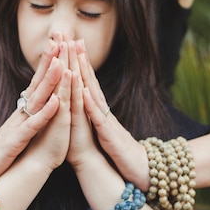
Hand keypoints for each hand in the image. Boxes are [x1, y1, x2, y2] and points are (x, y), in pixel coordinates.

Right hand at [0, 40, 64, 185]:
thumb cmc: (4, 148)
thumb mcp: (20, 125)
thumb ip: (28, 110)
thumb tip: (37, 94)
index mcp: (24, 109)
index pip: (38, 80)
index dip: (49, 62)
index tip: (60, 42)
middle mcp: (21, 111)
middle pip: (37, 82)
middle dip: (50, 61)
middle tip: (61, 40)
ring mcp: (18, 124)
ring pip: (37, 99)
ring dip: (49, 81)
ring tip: (61, 63)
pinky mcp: (17, 140)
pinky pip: (34, 124)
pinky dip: (45, 112)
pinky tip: (56, 102)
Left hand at [78, 41, 149, 189]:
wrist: (140, 174)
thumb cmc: (120, 155)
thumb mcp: (103, 134)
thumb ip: (95, 119)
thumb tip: (86, 106)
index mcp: (99, 112)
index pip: (87, 83)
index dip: (78, 63)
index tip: (69, 42)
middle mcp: (103, 112)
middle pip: (89, 81)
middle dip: (79, 58)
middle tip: (69, 36)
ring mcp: (106, 122)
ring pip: (92, 93)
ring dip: (83, 72)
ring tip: (75, 53)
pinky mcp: (108, 136)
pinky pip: (97, 118)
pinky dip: (90, 104)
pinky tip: (82, 91)